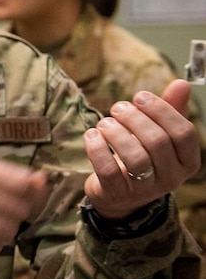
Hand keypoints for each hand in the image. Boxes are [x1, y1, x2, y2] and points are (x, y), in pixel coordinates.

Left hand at [84, 80, 201, 219]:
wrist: (119, 193)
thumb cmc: (142, 155)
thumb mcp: (159, 134)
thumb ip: (171, 110)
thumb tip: (181, 83)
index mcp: (187, 161)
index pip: (184, 133)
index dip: (162, 110)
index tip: (140, 96)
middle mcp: (171, 178)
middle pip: (157, 142)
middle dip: (134, 119)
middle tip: (117, 108)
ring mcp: (144, 190)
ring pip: (135, 158)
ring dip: (115, 133)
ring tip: (104, 122)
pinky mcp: (117, 194)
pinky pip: (108, 170)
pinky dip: (97, 148)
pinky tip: (92, 135)